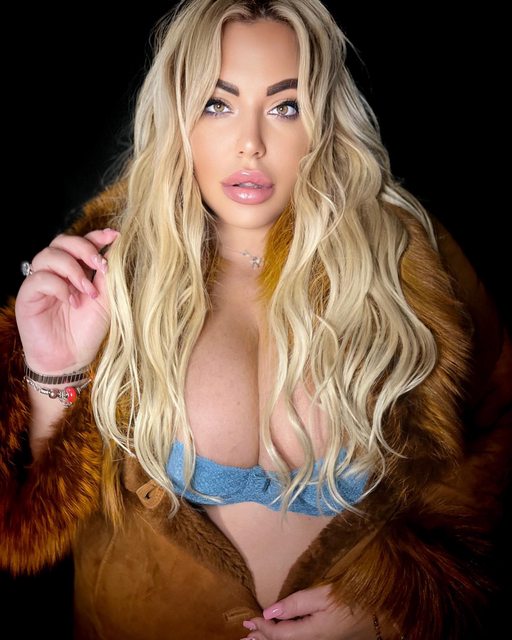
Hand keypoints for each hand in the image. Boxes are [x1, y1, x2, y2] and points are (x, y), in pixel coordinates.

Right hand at [15, 228, 119, 372]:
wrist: (70, 360)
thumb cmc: (87, 331)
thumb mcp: (105, 302)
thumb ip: (108, 277)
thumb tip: (117, 250)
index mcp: (76, 270)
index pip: (82, 242)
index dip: (96, 235)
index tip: (114, 236)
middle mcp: (56, 272)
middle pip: (62, 241)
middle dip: (84, 248)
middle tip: (100, 265)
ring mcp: (40, 282)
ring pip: (49, 255)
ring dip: (72, 269)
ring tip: (87, 291)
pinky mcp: (28, 296)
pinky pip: (39, 278)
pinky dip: (59, 286)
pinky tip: (72, 301)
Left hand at [241, 585, 375, 639]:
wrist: (381, 611)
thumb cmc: (351, 599)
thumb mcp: (322, 595)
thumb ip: (295, 603)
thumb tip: (269, 612)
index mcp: (311, 634)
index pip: (279, 635)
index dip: (263, 628)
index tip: (248, 619)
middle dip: (263, 639)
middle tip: (245, 636)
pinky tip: (281, 637)